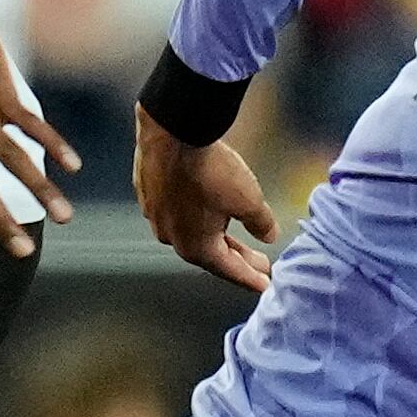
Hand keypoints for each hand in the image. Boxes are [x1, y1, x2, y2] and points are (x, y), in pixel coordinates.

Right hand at [133, 108, 277, 292]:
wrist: (173, 132)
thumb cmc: (211, 171)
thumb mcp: (248, 200)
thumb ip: (261, 224)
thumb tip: (269, 236)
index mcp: (196, 247)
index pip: (230, 270)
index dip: (251, 277)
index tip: (264, 284)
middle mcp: (171, 237)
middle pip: (209, 253)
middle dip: (236, 257)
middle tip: (258, 263)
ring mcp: (155, 214)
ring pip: (189, 231)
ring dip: (212, 234)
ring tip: (231, 235)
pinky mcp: (147, 191)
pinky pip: (174, 209)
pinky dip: (192, 213)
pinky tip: (201, 205)